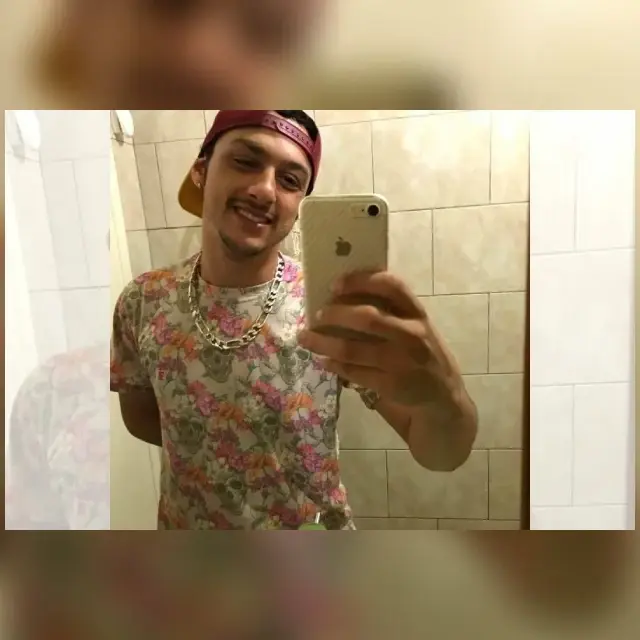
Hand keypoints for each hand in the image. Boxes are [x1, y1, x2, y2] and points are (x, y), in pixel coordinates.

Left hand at [297, 271, 461, 407]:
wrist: (445, 399)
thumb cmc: (422, 356)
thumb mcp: (416, 329)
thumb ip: (391, 314)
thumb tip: (341, 300)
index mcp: (418, 314)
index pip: (392, 286)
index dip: (361, 281)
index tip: (336, 283)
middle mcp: (413, 334)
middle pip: (367, 317)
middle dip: (336, 314)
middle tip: (317, 314)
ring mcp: (402, 361)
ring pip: (352, 348)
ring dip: (323, 342)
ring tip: (306, 338)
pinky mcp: (392, 385)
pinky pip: (354, 372)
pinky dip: (334, 365)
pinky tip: (324, 360)